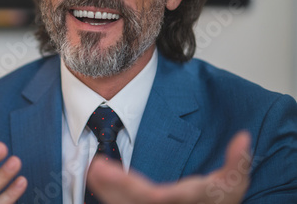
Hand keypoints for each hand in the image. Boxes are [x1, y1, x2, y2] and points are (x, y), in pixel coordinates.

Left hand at [87, 131, 250, 203]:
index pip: (151, 197)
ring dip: (106, 192)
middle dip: (109, 187)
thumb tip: (243, 137)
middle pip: (132, 203)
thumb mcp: (234, 184)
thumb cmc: (220, 202)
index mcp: (182, 200)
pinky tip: (99, 183)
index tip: (103, 168)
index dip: (126, 184)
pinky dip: (111, 196)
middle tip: (93, 167)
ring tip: (91, 171)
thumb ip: (238, 162)